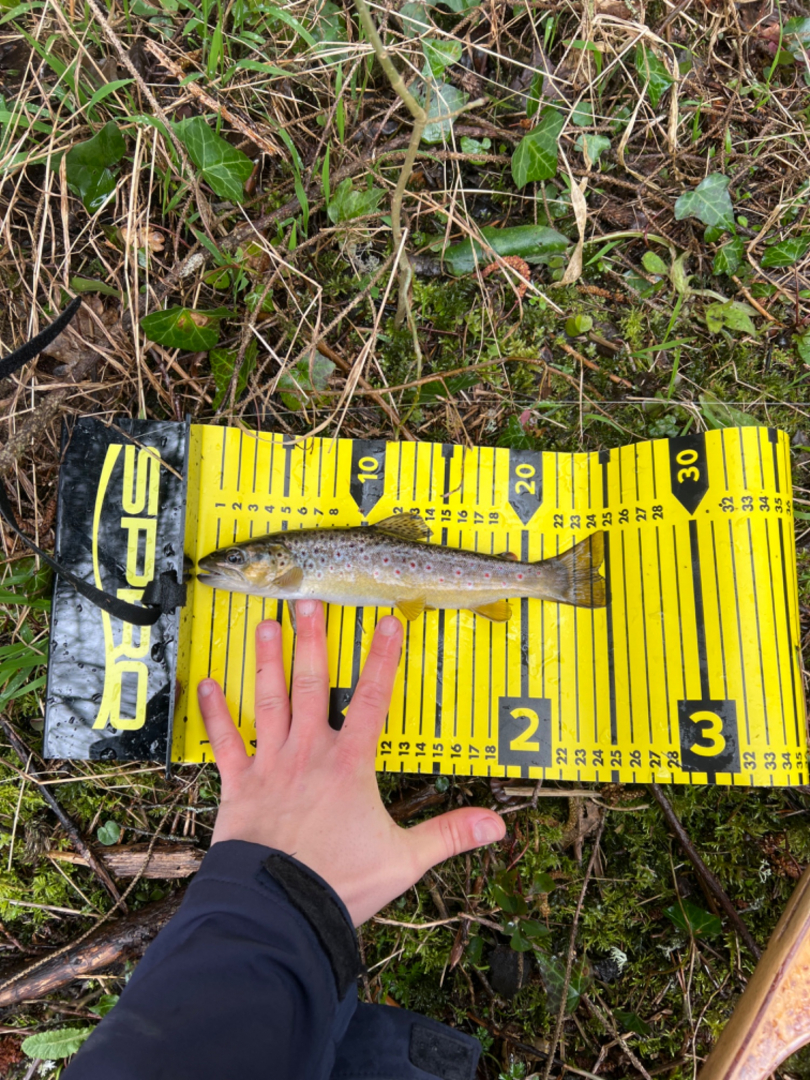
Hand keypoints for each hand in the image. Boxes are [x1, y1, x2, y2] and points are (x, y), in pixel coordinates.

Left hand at [197, 600, 505, 925]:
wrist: (278, 910)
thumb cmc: (339, 883)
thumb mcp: (404, 860)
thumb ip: (449, 835)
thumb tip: (497, 826)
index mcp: (349, 765)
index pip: (371, 700)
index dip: (382, 659)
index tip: (387, 622)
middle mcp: (309, 753)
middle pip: (311, 685)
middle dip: (312, 640)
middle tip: (308, 601)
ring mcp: (271, 765)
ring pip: (269, 701)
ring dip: (267, 661)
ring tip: (266, 624)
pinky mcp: (240, 785)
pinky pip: (225, 742)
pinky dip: (215, 714)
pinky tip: (205, 685)